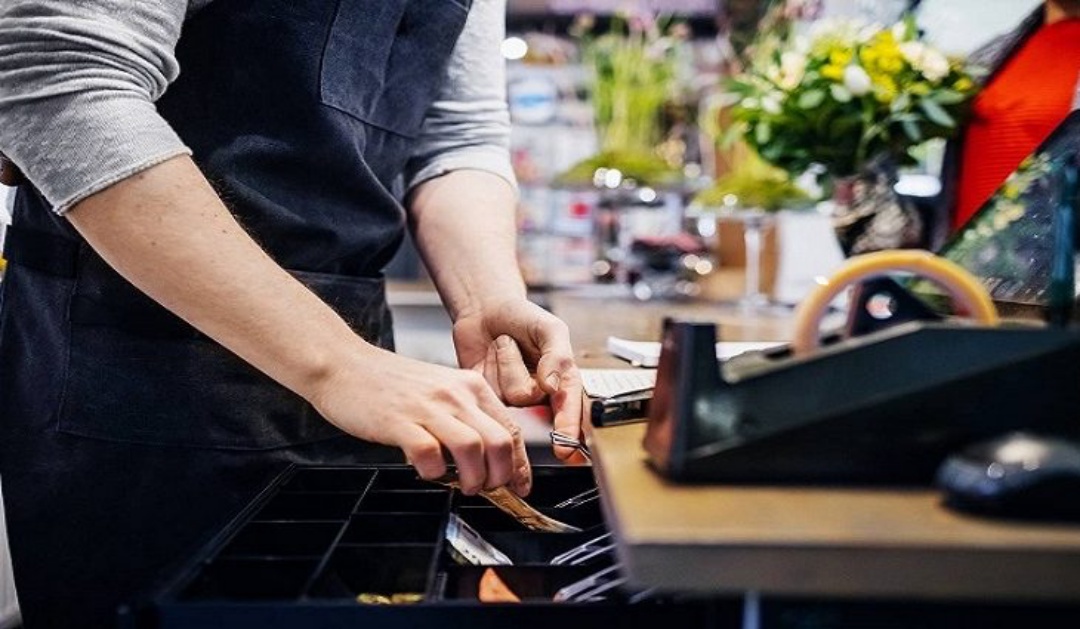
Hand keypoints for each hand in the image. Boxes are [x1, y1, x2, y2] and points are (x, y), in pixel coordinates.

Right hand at [309, 344, 529, 495]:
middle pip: (500, 442)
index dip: (519, 464)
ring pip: (473, 449)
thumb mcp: (439, 390)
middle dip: (501, 476)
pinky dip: (433, 473)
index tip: (519, 485)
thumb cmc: (388, 383)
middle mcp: (455, 394)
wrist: (343, 364)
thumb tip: (486, 456)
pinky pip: (430, 455)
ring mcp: (428, 406)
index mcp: (470, 386)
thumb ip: (463, 416)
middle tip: (487, 489)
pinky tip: (426, 471)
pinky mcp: (400, 421)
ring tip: (462, 485)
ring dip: (473, 479)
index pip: (510, 429)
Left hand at [451, 298, 583, 463]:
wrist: (486, 309)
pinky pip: (489, 391)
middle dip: (519, 367)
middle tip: (515, 340)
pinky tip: (491, 355)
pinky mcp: (490, 398)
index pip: (571, 410)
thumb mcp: (549, 328)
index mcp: (564, 380)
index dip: (568, 429)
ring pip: (507, 393)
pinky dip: (489, 364)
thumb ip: (558, 355)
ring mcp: (513, 399)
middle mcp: (541, 395)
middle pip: (530, 397)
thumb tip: (552, 385)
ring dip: (504, 360)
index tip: (564, 449)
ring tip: (505, 345)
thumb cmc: (523, 317)